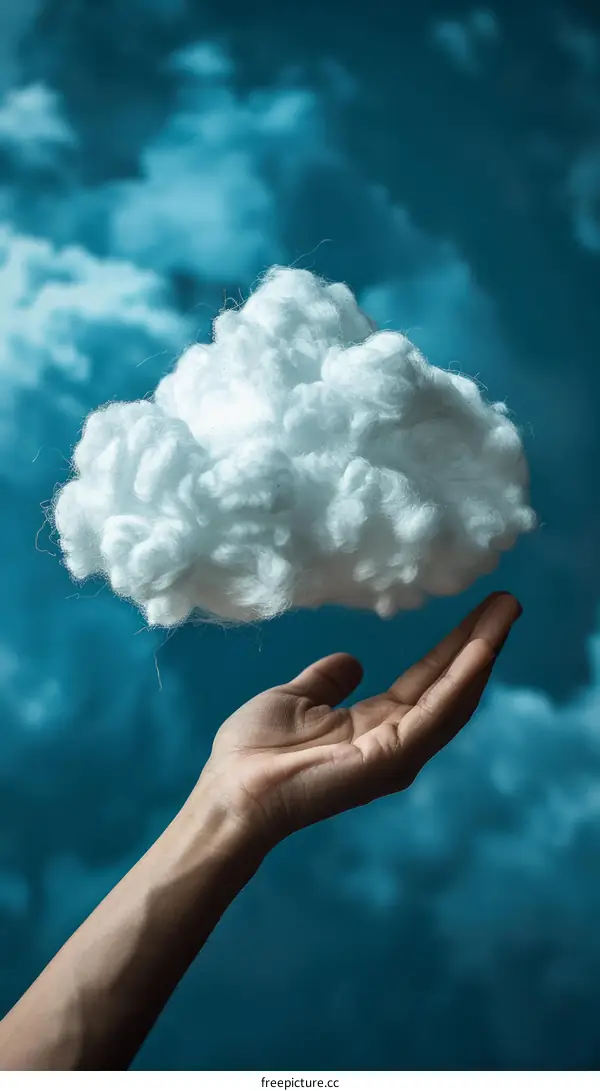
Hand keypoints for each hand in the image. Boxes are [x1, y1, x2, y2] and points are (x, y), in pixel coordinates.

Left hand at [197, 591, 521, 849]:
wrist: (232, 791)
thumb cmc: (254, 751)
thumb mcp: (296, 698)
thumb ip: (327, 680)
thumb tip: (353, 660)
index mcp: (376, 724)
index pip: (427, 678)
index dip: (454, 645)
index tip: (480, 610)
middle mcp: (398, 738)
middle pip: (450, 683)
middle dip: (481, 641)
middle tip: (509, 602)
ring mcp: (399, 751)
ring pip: (453, 695)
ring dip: (482, 652)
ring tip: (505, 612)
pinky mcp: (392, 758)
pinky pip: (435, 714)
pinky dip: (462, 680)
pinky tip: (482, 649)